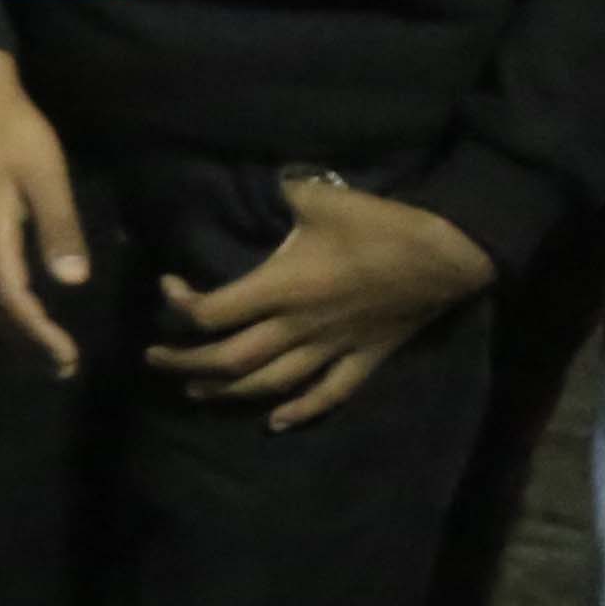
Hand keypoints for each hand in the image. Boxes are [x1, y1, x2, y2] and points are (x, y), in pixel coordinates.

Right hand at [0, 47, 90, 374]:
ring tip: (39, 351)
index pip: (11, 299)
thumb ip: (59, 229)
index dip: (38, 333)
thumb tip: (72, 283)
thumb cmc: (16, 133)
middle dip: (24, 343)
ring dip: (6, 331)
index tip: (68, 356)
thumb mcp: (47, 176)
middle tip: (61, 367)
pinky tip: (9, 313)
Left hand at [150, 171, 495, 427]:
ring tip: (196, 392)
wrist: (450, 253)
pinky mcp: (366, 358)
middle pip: (231, 359)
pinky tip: (276, 423)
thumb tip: (253, 182)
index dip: (180, 305)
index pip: (214, 311)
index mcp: (283, 288)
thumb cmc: (381, 224)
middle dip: (187, 363)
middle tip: (155, 360)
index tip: (166, 288)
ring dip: (229, 392)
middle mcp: (301, 327)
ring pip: (272, 384)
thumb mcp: (318, 198)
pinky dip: (300, 411)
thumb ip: (277, 194)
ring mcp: (334, 348)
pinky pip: (330, 394)